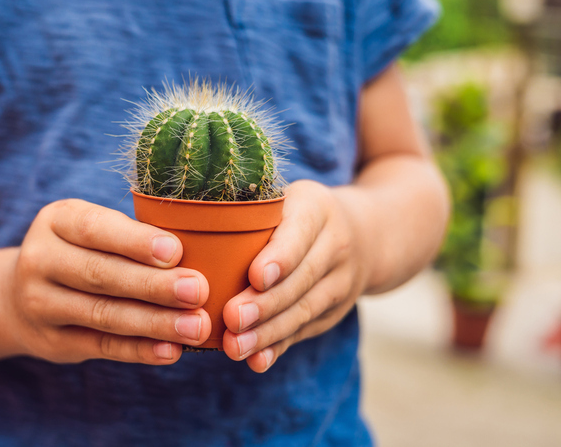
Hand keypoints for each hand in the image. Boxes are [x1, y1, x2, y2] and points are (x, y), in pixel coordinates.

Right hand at [4, 199, 211, 364]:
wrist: (17, 294)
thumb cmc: (80, 251)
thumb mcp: (92, 229)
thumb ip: (131, 237)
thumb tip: (197, 254)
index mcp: (56, 221)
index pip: (95, 229)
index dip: (135, 241)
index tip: (176, 251)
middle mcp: (40, 260)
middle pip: (101, 274)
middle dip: (154, 284)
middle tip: (198, 290)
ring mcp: (40, 304)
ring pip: (103, 314)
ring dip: (155, 322)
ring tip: (196, 326)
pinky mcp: (53, 342)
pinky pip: (102, 346)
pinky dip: (139, 350)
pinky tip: (171, 350)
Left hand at [221, 180, 371, 371]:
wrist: (364, 235)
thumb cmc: (297, 213)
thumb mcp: (284, 198)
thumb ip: (251, 214)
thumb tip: (196, 236)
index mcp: (316, 209)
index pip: (299, 234)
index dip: (279, 258)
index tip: (255, 277)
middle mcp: (336, 245)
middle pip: (300, 280)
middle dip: (265, 304)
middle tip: (232, 318)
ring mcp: (341, 282)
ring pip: (303, 310)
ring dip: (267, 332)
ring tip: (235, 346)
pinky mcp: (335, 312)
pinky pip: (305, 331)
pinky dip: (279, 347)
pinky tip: (256, 360)